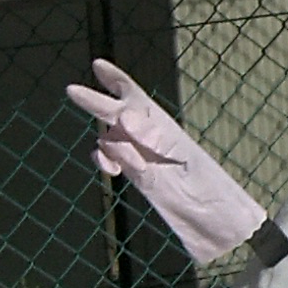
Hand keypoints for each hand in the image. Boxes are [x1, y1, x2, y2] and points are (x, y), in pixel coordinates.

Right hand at [64, 59, 270, 264]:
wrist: (214, 222)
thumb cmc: (207, 189)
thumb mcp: (181, 161)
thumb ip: (152, 140)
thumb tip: (123, 118)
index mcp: (165, 128)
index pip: (136, 98)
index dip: (117, 81)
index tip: (98, 65)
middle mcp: (150, 139)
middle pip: (117, 113)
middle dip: (97, 102)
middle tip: (72, 91)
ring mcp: (140, 156)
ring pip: (110, 140)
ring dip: (110, 145)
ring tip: (129, 164)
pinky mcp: (136, 175)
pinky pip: (111, 160)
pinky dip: (105, 161)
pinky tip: (111, 170)